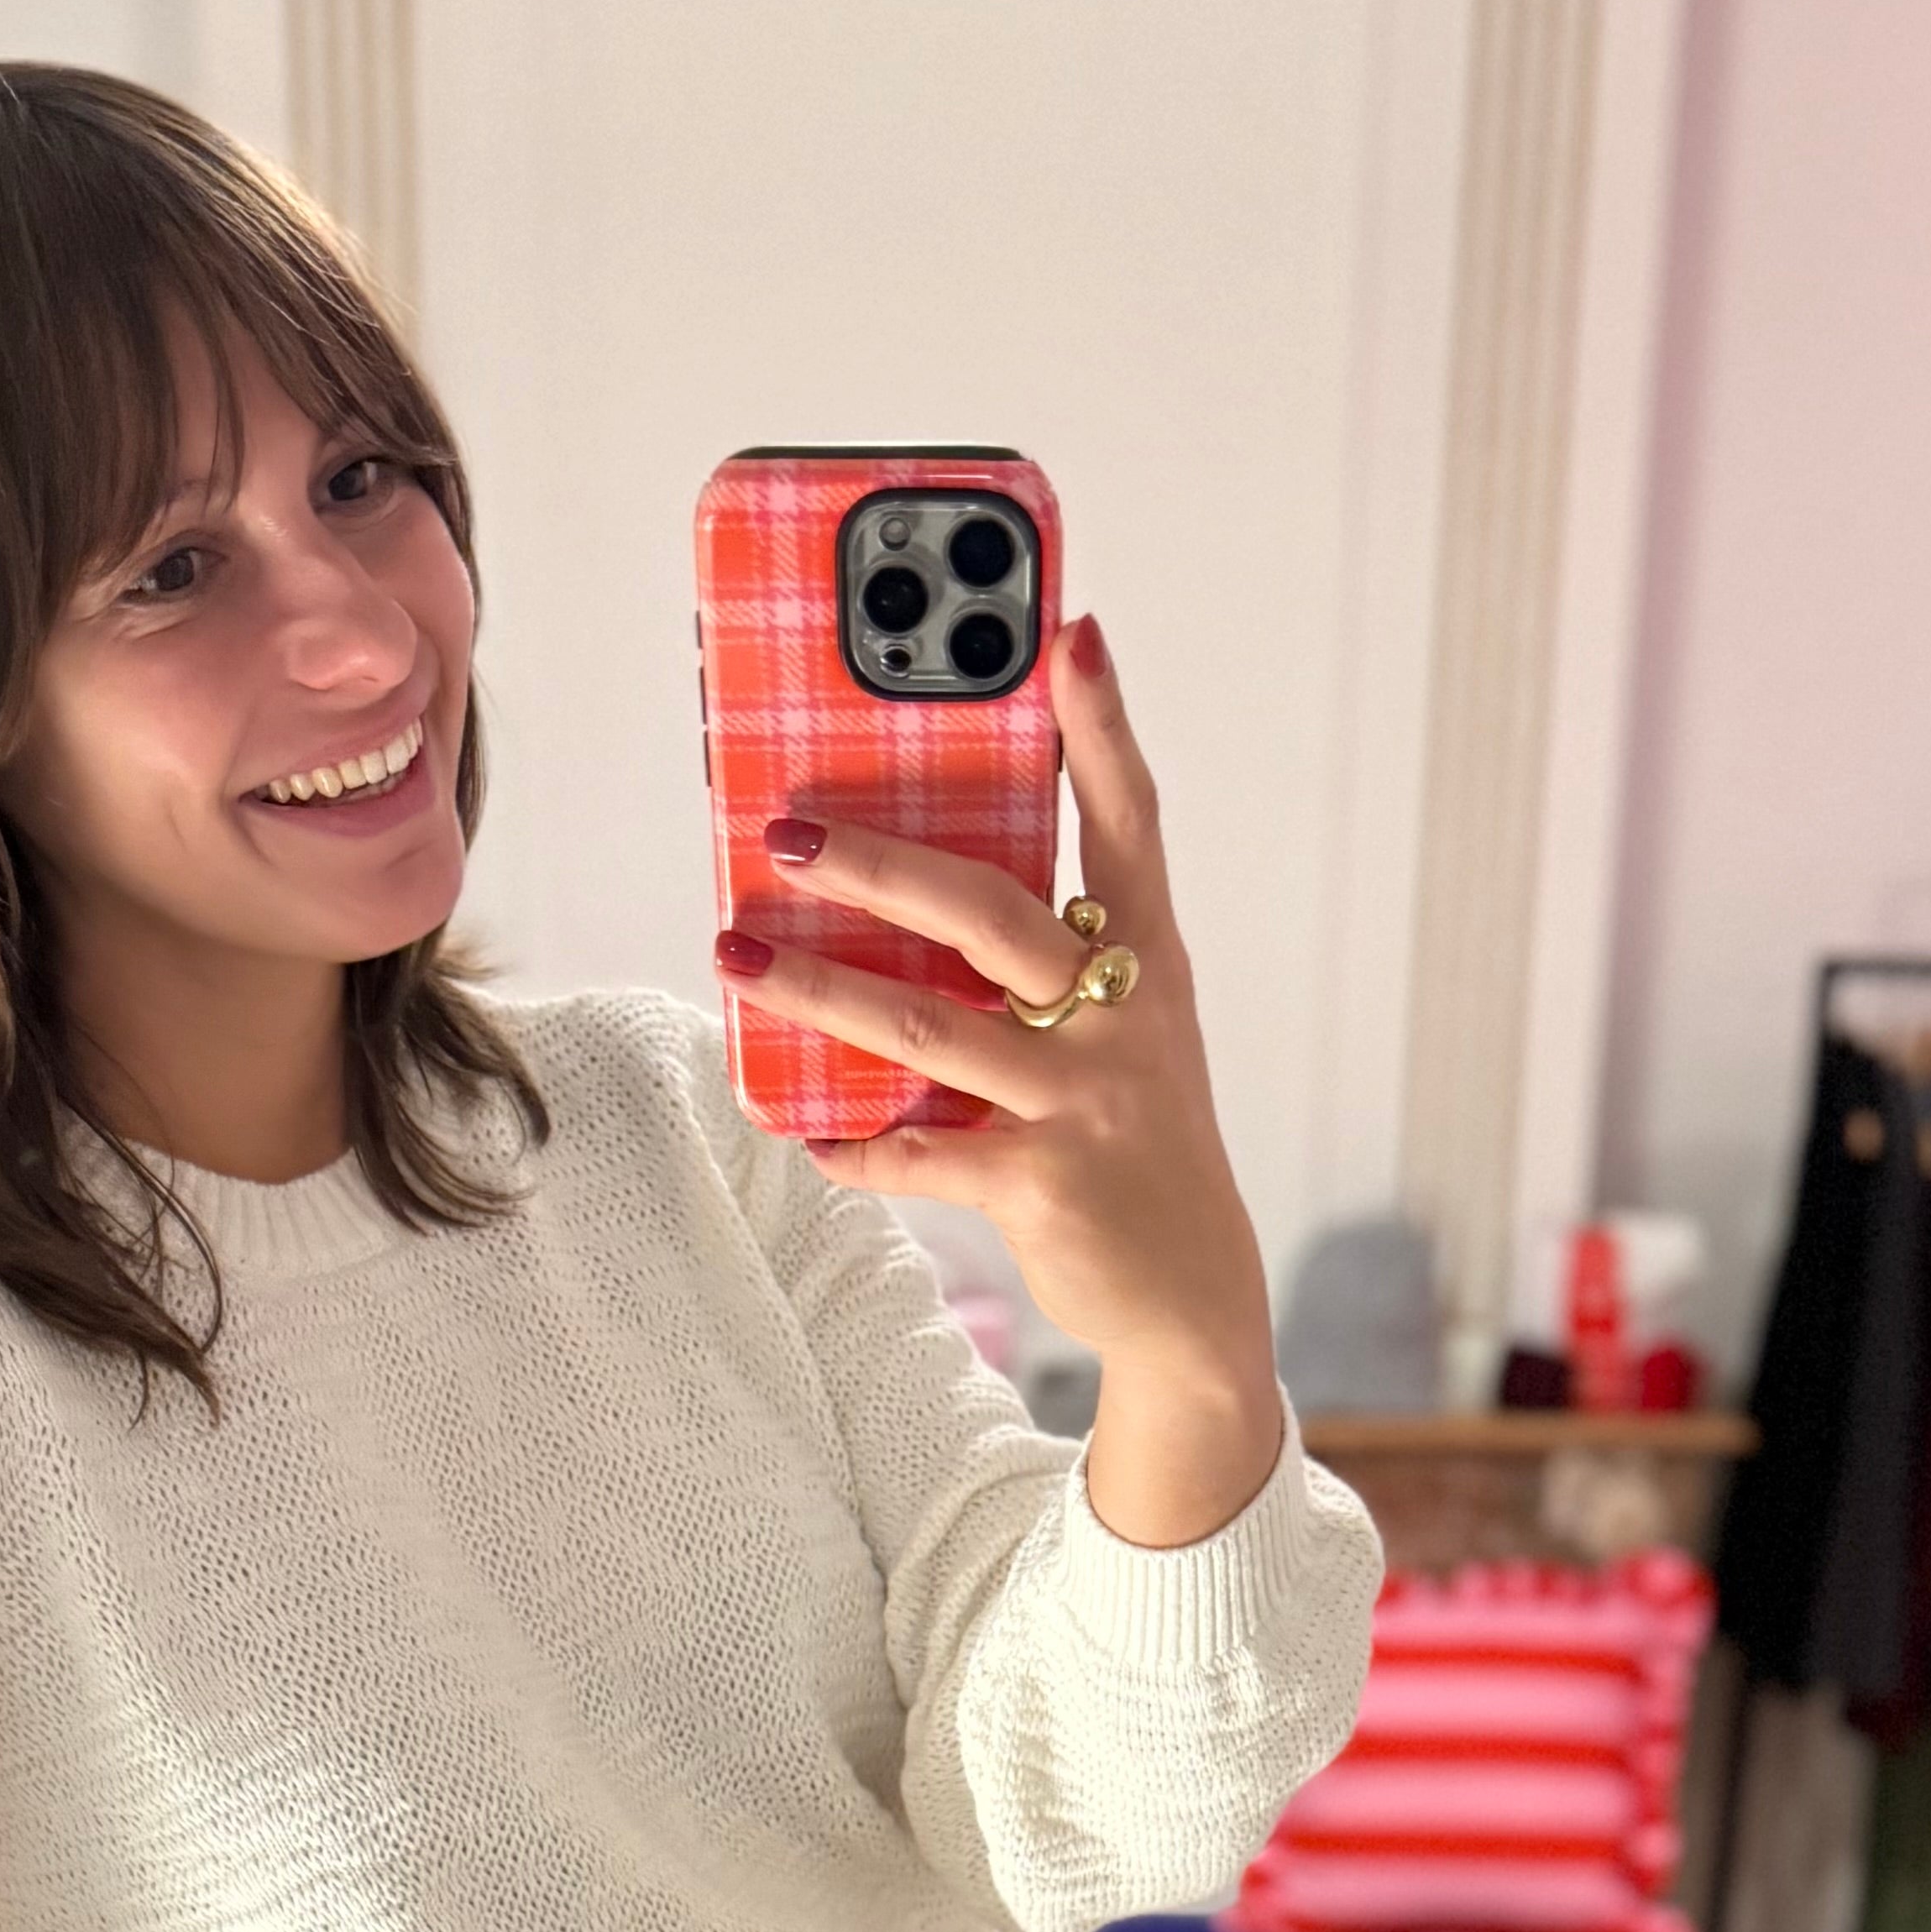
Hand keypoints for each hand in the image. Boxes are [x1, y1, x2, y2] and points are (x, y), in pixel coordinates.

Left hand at [715, 609, 1282, 1532]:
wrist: (1195, 1300)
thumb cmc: (1130, 1137)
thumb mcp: (1116, 1035)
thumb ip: (1040, 964)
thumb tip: (902, 886)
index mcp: (1148, 962)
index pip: (1130, 822)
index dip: (1101, 728)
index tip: (1069, 631)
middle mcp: (1124, 1021)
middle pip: (992, 914)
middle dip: (881, 864)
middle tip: (784, 828)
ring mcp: (1085, 1104)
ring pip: (930, 1030)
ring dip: (820, 990)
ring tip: (736, 950)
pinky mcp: (1042, 1185)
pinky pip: (920, 1153)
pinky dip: (850, 1140)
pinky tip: (794, 1122)